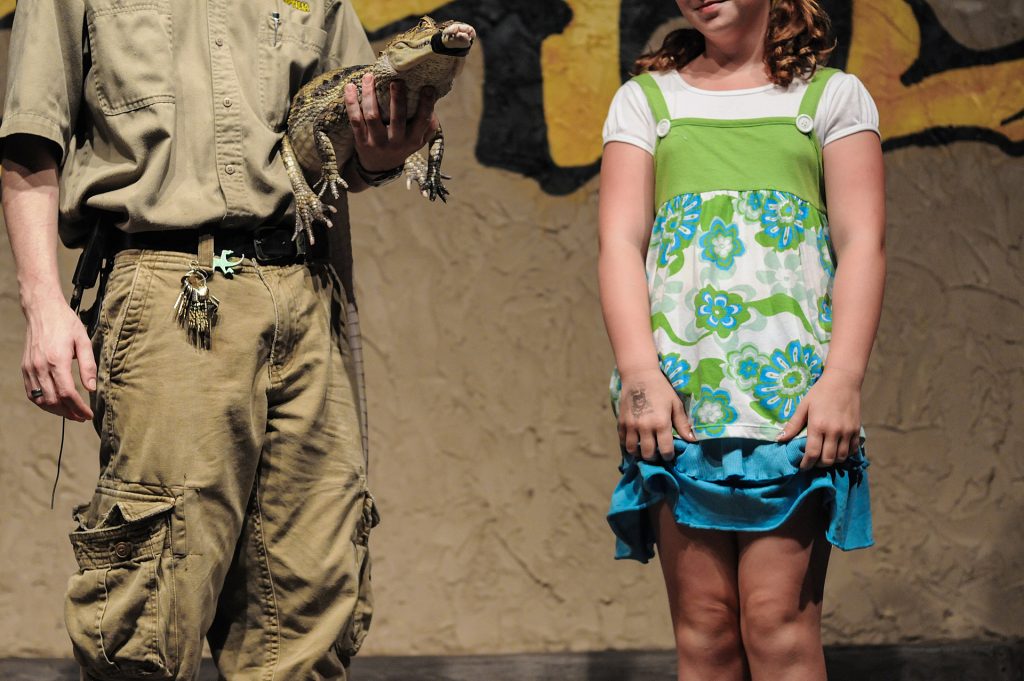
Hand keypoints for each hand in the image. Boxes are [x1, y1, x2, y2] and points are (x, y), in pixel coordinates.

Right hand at [22, 293, 95, 420]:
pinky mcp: (25, 368)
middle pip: (54, 400)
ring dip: (56, 411)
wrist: (42, 310)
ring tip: (71, 413)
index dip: (79, 408)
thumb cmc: (66, 323)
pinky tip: (55, 404)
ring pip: (41, 400)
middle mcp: (40, 366)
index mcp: (57, 360)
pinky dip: (43, 402)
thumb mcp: (84, 341)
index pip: (68, 393)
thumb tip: (91, 388)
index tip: (88, 414)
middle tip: (82, 417)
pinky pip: (31, 393)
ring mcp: (30, 368)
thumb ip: (88, 366)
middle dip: (69, 413)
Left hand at [344, 75, 439, 172]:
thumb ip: (428, 125)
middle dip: (397, 99)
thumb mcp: (418, 140)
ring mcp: (377, 142)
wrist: (379, 167)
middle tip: (396, 81)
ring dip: (370, 95)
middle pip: (397, 119)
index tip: (427, 87)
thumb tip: (433, 102)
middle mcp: (396, 142)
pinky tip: (350, 87)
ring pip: (372, 115)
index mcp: (413, 140)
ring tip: (369, 77)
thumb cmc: (402, 146)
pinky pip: (355, 120)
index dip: (426, 105)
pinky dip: (351, 103)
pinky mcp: (361, 141)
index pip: (422, 121)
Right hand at [618, 367, 696, 461]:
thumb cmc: (661, 389)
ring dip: (639, 453)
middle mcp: (645, 427)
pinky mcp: (621, 422)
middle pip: (648, 454)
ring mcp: (631, 425)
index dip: (669, 456)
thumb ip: (683, 424)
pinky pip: (622, 441)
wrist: (639, 376)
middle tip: (657, 453)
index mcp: (661, 423)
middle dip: (654, 457)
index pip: (665, 450)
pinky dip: (628, 445)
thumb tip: (693, 440)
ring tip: (645, 450)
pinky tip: (634, 442)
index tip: (669, 454)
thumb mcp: (675, 405)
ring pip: (633, 450)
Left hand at [778, 368, 861, 469]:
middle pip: (827, 459)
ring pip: (841, 457)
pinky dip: (845, 455)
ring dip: (832, 461)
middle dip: (818, 465)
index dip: (806, 464)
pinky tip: (837, 451)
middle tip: (812, 462)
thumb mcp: (803, 406)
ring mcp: (847, 432)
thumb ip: (793, 425)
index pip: (812, 453)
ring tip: (824, 457)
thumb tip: (780, 439)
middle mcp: (834, 431)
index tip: (802, 466)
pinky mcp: (857, 430)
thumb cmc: (820, 393)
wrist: (843, 381)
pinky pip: (852, 450)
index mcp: (818, 426)